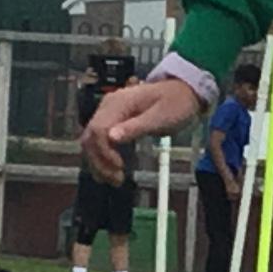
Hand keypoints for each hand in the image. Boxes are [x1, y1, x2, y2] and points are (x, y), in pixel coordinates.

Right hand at [81, 78, 201, 185]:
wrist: (182, 91)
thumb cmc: (175, 103)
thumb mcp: (160, 117)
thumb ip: (136, 127)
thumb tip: (112, 137)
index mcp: (118, 103)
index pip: (98, 130)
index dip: (104, 152)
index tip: (119, 167)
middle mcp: (107, 106)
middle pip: (90, 137)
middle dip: (99, 161)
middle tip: (116, 180)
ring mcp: (108, 113)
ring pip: (91, 141)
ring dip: (98, 162)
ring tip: (114, 180)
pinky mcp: (112, 120)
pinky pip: (99, 140)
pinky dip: (102, 157)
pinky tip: (110, 171)